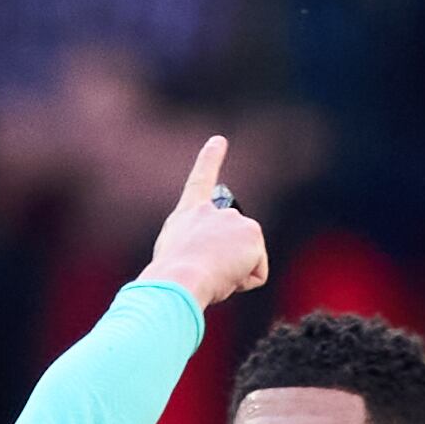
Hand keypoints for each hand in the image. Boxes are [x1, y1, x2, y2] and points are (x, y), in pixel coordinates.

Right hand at [139, 135, 270, 310]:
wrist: (179, 278)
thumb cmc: (168, 279)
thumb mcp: (172, 258)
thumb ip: (191, 249)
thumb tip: (208, 264)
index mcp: (188, 214)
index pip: (200, 181)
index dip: (210, 159)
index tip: (219, 140)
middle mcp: (213, 210)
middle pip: (232, 243)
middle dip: (225, 262)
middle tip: (202, 272)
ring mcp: (236, 220)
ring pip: (244, 260)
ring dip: (232, 274)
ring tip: (209, 274)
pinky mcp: (253, 235)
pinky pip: (256, 273)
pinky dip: (243, 283)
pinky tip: (226, 278)